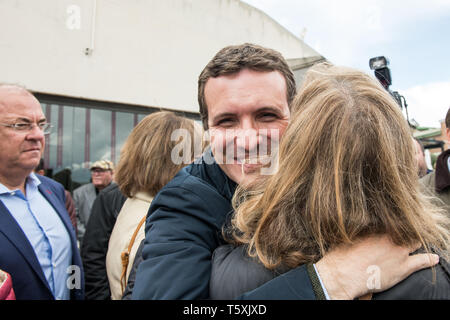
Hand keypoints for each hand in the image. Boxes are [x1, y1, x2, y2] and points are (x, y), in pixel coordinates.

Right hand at [315, 234, 438, 299]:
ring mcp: (398, 251)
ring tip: (417, 244)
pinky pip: (422, 261)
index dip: (395, 223)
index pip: (393, 221)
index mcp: (376, 227)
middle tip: (404, 234)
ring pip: (415, 242)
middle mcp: (390, 236)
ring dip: (416, 243)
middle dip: (406, 231)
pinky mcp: (403, 267)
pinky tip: (434, 259)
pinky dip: (429, 259)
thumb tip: (361, 227)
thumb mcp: (347, 236)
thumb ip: (359, 230)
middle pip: (406, 230)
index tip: (395, 225)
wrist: (344, 273)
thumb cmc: (341, 255)